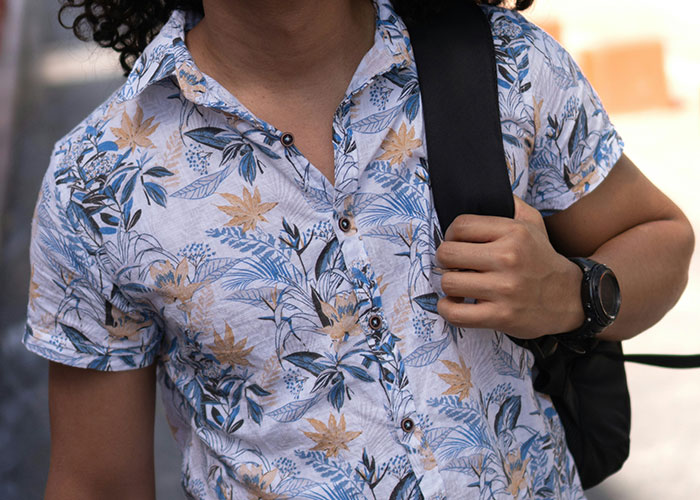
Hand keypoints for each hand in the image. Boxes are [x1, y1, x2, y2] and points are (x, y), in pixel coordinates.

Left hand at [435, 195, 584, 338]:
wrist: (571, 298)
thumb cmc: (542, 259)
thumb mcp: (534, 224)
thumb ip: (510, 204)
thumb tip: (486, 190)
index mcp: (514, 233)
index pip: (460, 225)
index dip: (451, 235)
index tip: (456, 243)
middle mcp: (508, 258)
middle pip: (448, 254)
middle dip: (445, 260)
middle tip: (454, 265)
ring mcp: (504, 289)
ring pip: (448, 282)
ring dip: (448, 285)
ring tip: (459, 285)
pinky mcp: (501, 316)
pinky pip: (455, 313)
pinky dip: (447, 309)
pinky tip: (455, 303)